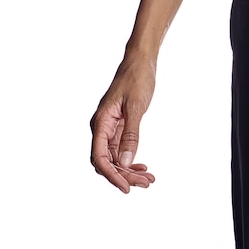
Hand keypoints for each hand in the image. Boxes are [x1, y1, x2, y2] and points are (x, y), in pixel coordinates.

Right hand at [90, 56, 156, 193]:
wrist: (140, 60)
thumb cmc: (137, 78)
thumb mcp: (136, 107)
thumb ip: (131, 134)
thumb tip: (127, 162)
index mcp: (101, 123)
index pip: (100, 158)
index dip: (112, 175)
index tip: (126, 187)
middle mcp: (101, 127)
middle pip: (107, 161)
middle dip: (125, 175)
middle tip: (146, 183)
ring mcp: (109, 127)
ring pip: (115, 157)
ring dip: (129, 170)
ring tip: (148, 179)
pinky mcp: (118, 126)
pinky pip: (121, 149)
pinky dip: (131, 159)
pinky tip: (142, 166)